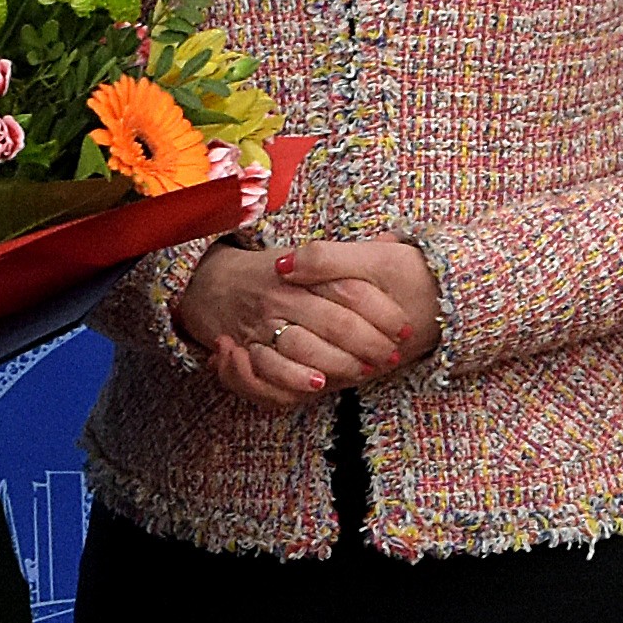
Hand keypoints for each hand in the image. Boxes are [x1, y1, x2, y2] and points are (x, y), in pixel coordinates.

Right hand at [177, 240, 411, 410]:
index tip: (406, 329)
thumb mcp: (310, 256)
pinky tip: (320, 383)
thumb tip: (392, 238)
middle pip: (335, 322)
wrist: (216, 283)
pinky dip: (296, 378)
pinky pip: (271, 368)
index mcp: (305, 270)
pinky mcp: (246, 347)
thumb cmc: (278, 275)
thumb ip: (346, 256)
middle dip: (370, 344)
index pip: (352, 290)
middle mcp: (284, 295)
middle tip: (391, 357)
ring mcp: (263, 321)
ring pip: (307, 347)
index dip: (384, 312)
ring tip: (365, 371)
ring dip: (340, 363)